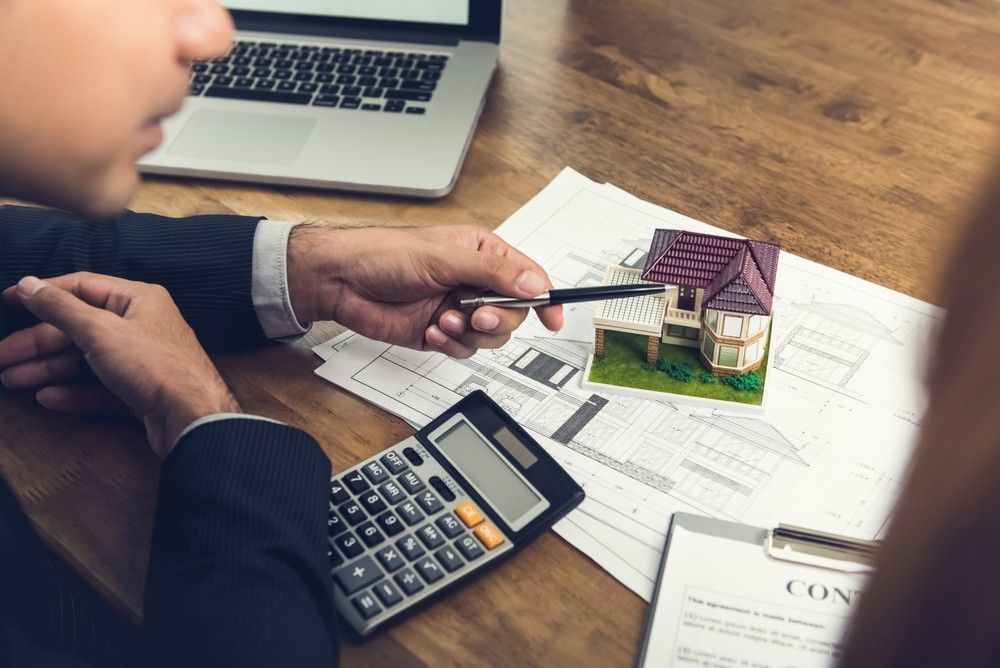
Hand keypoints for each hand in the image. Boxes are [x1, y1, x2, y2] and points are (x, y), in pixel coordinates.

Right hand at [0, 274, 239, 457]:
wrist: (193, 418)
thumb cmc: (154, 366)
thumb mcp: (100, 331)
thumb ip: (61, 308)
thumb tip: (29, 284)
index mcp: (138, 300)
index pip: (82, 287)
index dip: (42, 294)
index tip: (6, 301)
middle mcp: (142, 325)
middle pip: (79, 329)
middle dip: (38, 343)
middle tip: (1, 358)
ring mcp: (143, 361)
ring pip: (87, 360)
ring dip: (49, 369)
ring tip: (12, 381)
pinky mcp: (142, 392)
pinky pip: (102, 388)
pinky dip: (75, 392)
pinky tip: (48, 398)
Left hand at [286, 225, 563, 357]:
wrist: (342, 283)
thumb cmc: (385, 255)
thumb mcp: (445, 258)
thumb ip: (493, 272)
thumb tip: (534, 284)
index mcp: (482, 254)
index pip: (527, 277)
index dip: (544, 298)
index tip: (553, 318)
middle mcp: (474, 282)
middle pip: (513, 313)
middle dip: (497, 319)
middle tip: (476, 316)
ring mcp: (458, 309)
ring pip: (491, 337)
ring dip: (470, 334)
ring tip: (444, 321)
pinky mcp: (441, 333)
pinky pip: (464, 350)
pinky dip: (451, 345)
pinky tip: (432, 331)